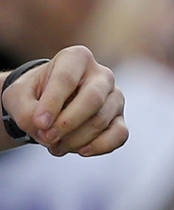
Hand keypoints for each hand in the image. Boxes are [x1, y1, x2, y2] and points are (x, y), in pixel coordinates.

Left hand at [2, 46, 127, 156]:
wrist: (47, 105)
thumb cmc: (33, 95)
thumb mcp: (17, 97)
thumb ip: (26, 111)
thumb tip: (46, 130)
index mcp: (76, 58)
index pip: (66, 79)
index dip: (52, 103)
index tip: (39, 123)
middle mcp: (101, 74)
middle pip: (93, 98)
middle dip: (67, 123)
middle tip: (45, 137)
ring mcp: (114, 96)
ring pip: (101, 120)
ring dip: (74, 140)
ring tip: (54, 145)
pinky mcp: (119, 118)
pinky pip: (120, 134)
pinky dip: (100, 146)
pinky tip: (81, 150)